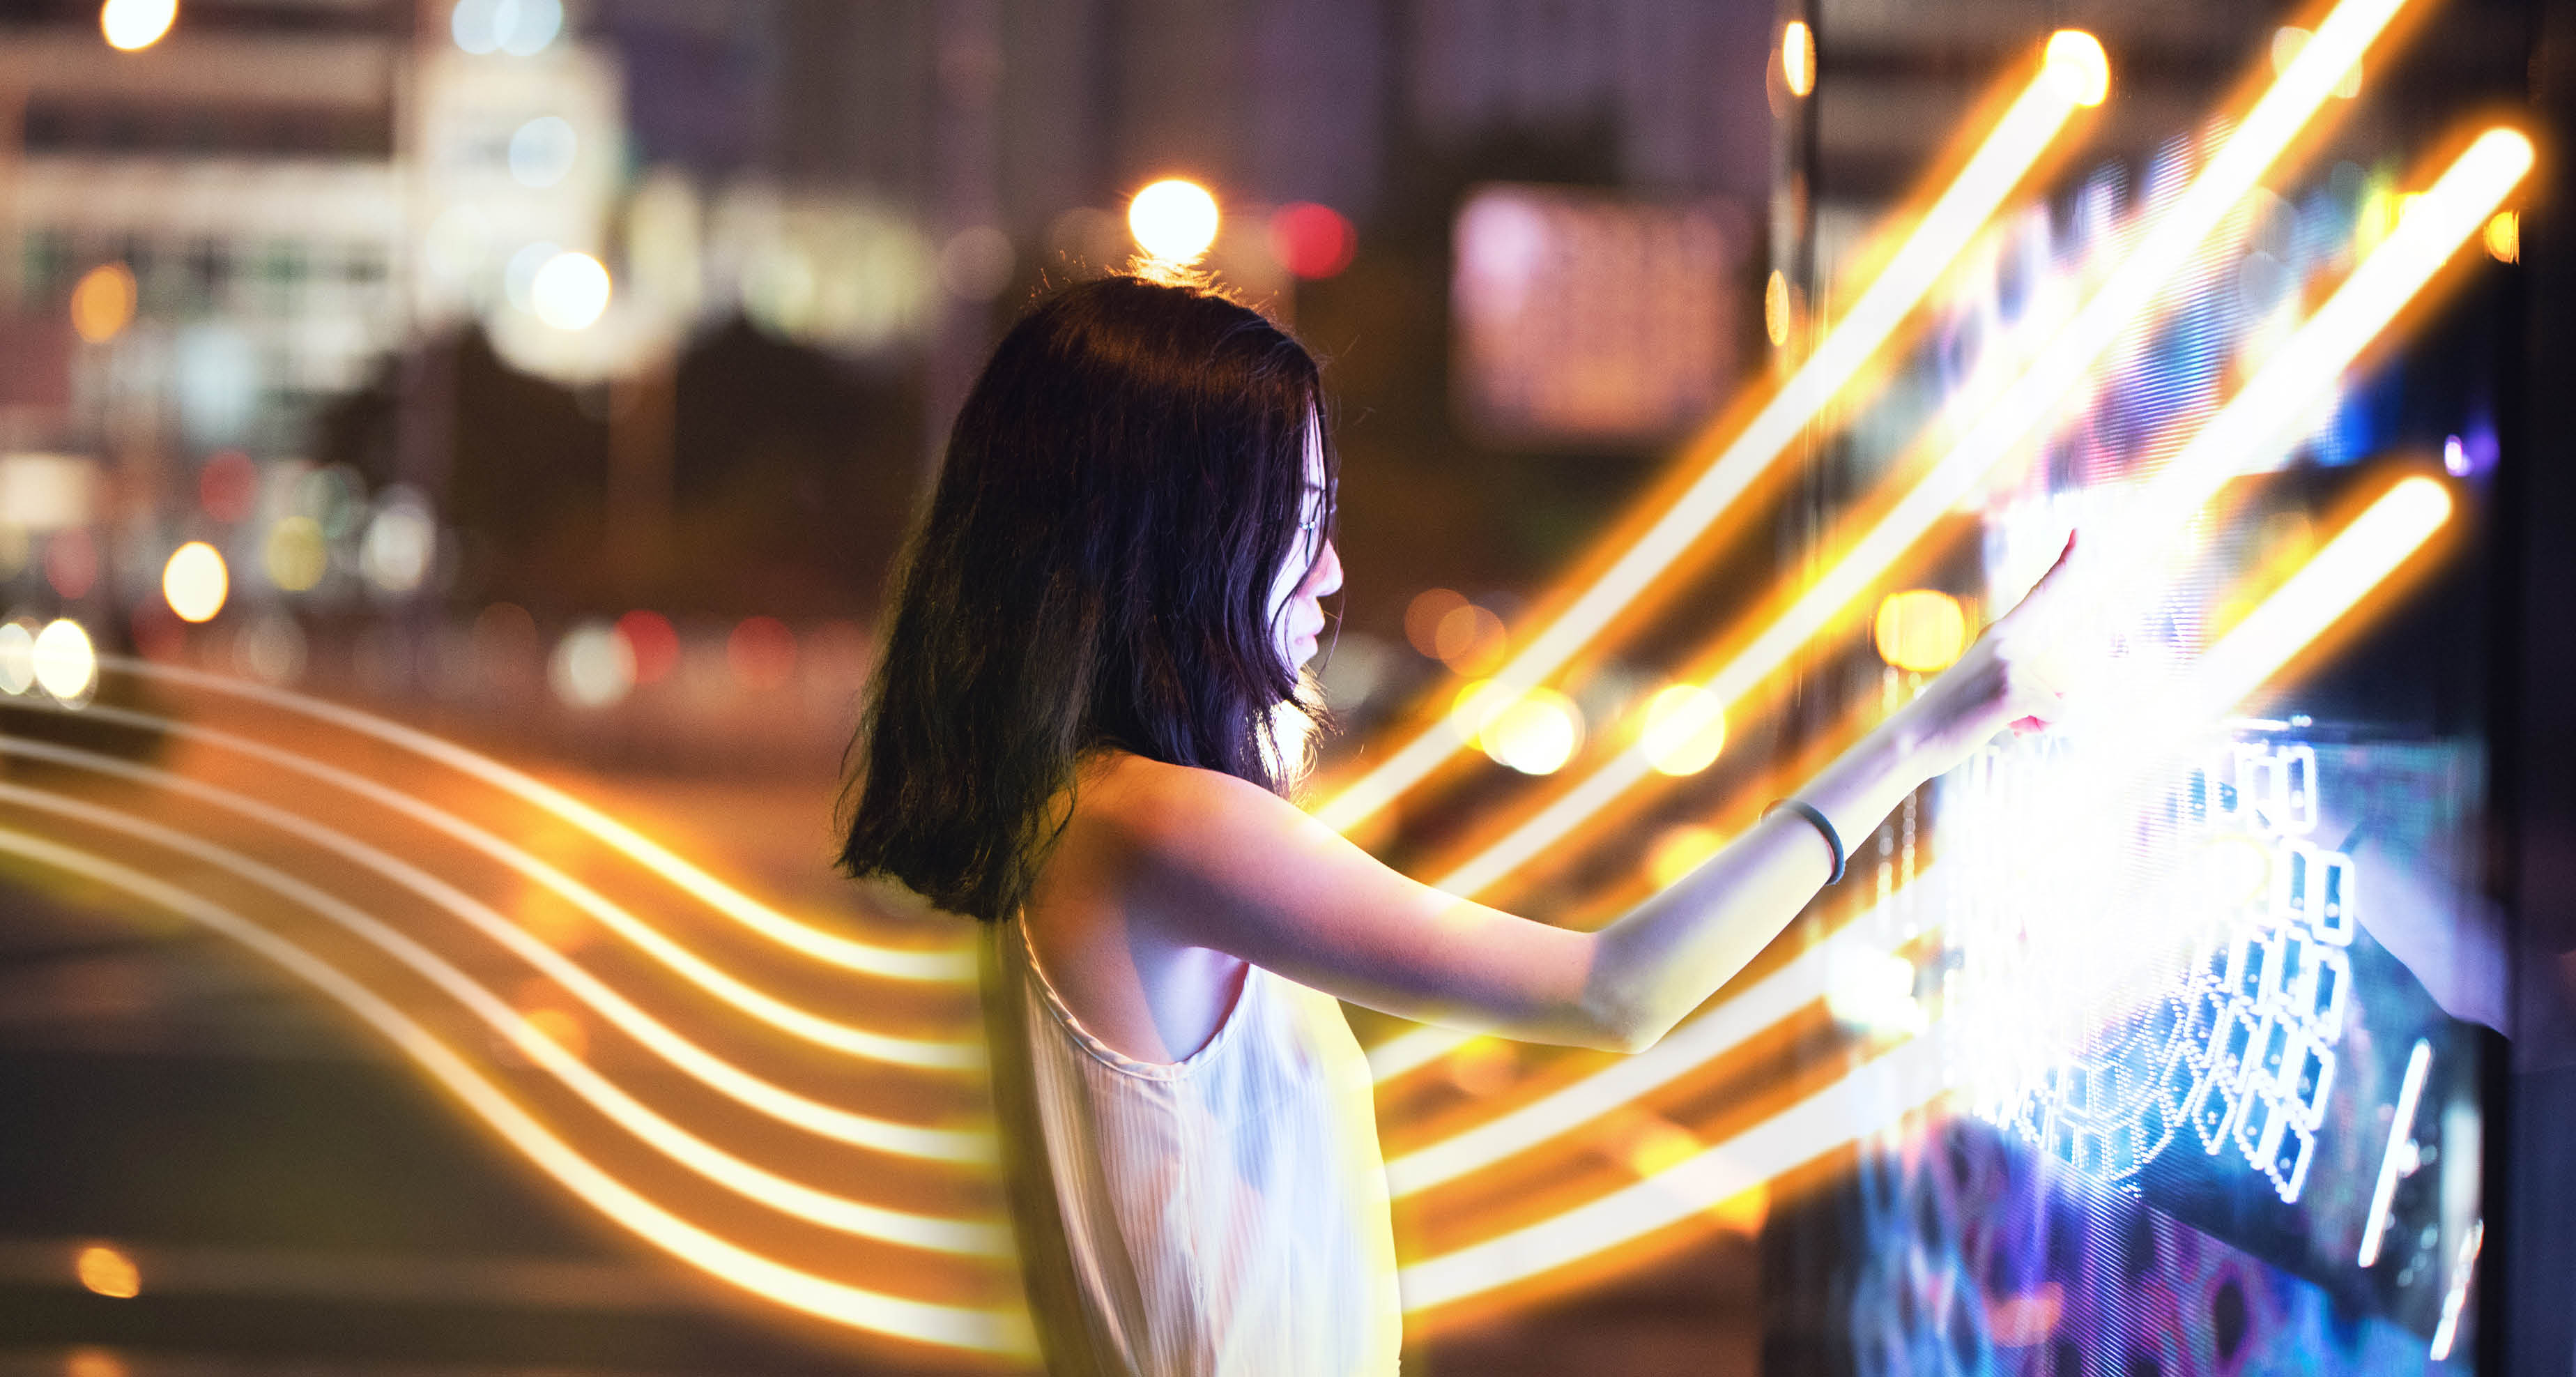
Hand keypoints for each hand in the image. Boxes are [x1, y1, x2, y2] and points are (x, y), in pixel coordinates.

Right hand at [1892, 531, 2079, 777]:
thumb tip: (2064, 698)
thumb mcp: (1986, 682)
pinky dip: (2037, 729)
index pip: (2042, 592)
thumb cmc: (1950, 717)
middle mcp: (2006, 640)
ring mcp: (2010, 661)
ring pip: (2060, 697)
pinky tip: (2003, 727)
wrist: (1912, 738)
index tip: (2081, 532)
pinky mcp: (2015, 689)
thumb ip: (2021, 677)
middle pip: (2066, 667)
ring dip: (2037, 718)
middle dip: (2049, 701)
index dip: (2067, 562)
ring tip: (1995, 720)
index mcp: (1999, 633)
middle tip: (2002, 713)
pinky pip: (2056, 714)